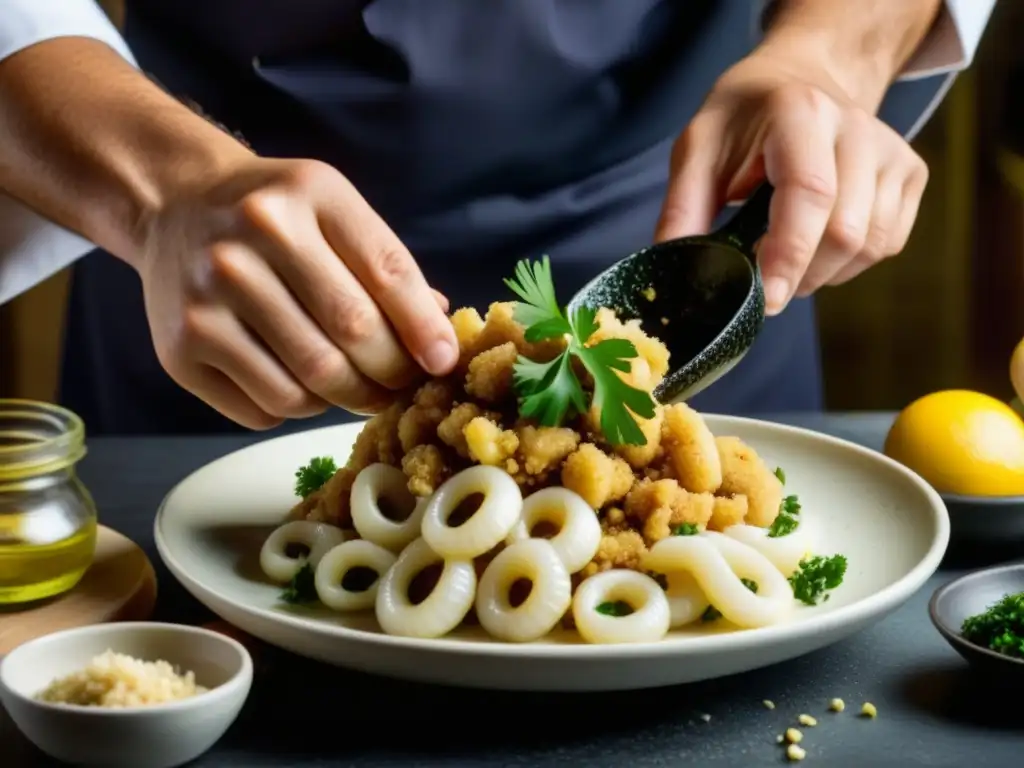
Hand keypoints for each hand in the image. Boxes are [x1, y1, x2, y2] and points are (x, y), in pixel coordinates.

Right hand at [137, 157, 456, 428]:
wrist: (174, 206)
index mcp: (308, 194)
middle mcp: (253, 237)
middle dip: (391, 372)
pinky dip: (298, 407)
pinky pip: (265, 407)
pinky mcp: (181, 348)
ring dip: (347, 397)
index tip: (442, 362)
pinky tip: (299, 384)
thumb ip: (386, 267)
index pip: (387, 272)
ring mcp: (209, 295)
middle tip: (400, 384)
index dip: (425, 328)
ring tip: (355, 387)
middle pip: (351, 332)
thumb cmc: (274, 217)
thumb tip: (438, 340)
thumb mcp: (333, 212)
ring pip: (309, 382)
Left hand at [655, 47, 928, 314]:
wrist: (801, 78)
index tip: (766, 300)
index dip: (789, 255)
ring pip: (871, 245)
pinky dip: (850, 263)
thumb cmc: (743, 119)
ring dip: (824, 273)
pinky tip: (818, 243)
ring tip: (787, 257)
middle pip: (845, 231)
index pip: (809, 194)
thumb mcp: (698, 148)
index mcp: (801, 114)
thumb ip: (683, 209)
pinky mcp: (911, 172)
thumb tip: (675, 272)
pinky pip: (888, 244)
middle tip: (763, 279)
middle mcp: (857, 128)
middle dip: (800, 274)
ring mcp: (892, 150)